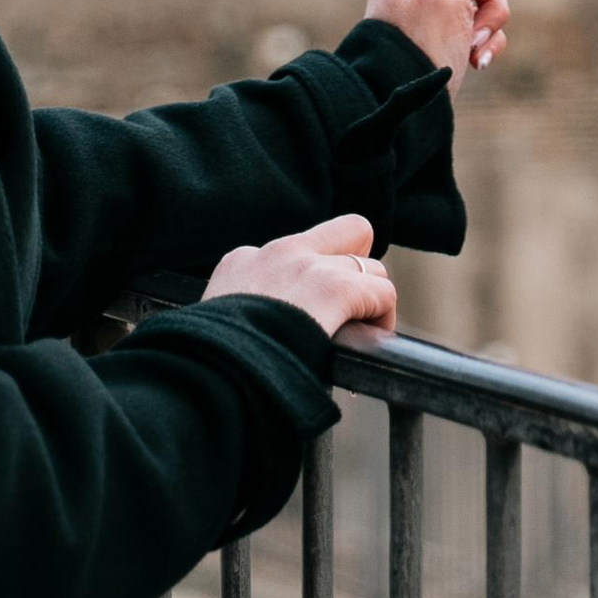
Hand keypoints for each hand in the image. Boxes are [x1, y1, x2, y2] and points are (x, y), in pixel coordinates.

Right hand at [202, 211, 395, 342]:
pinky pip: (382, 292)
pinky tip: (368, 343)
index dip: (311, 281)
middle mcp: (278, 252)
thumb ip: (243, 314)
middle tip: (350, 308)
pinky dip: (382, 318)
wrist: (214, 365)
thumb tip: (261, 337)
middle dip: (357, 265)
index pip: (294, 252)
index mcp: (242, 261)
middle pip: (347, 232)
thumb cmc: (214, 360)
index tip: (309, 314)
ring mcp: (308, 266)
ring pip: (370, 266)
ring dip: (369, 299)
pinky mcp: (335, 288)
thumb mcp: (217, 324)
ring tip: (358, 334)